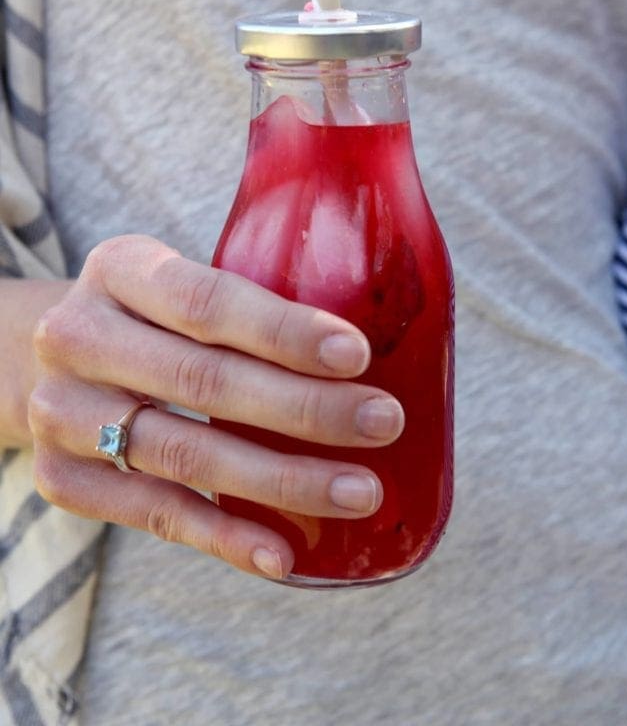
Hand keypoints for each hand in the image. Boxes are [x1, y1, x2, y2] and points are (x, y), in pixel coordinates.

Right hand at [29, 235, 404, 579]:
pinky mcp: (62, 479)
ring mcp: (61, 412)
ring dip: (283, 480)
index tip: (357, 355)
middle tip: (382, 422)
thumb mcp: (173, 281)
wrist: (48, 361)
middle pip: (204, 380)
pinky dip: (226, 537)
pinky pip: (156, 514)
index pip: (206, 302)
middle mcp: (78, 336)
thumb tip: (363, 354)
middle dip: (305, 407)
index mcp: (119, 268)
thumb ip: (242, 306)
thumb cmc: (148, 319)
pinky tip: (284, 554)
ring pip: (186, 455)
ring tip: (359, 492)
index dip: (284, 331)